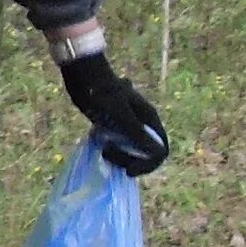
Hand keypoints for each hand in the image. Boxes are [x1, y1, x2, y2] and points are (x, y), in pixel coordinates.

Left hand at [59, 50, 169, 176]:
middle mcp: (143, 123)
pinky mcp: (115, 125)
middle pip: (147, 152)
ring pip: (132, 150)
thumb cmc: (102, 92)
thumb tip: (157, 153)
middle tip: (109, 156)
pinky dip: (112, 150)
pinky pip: (120, 144)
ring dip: (120, 156)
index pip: (161, 149)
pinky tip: (100, 146)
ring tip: (103, 150)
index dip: (150, 164)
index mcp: (149, 119)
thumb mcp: (120, 114)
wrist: (84, 76)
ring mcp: (128, 124)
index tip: (130, 170)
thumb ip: (138, 132)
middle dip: (131, 161)